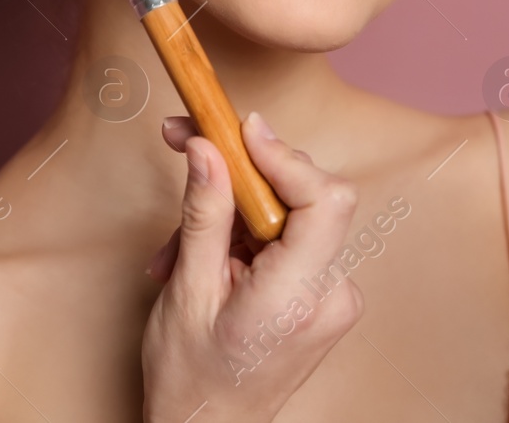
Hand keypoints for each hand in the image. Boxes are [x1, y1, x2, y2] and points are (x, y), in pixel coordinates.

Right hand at [140, 111, 362, 422]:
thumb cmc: (194, 379)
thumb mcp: (187, 291)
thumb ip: (204, 214)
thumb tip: (207, 147)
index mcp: (299, 298)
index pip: (324, 200)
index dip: (284, 156)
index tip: (239, 129)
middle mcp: (330, 294)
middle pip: (307, 197)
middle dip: (243, 175)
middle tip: (186, 145)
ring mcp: (332, 296)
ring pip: (289, 214)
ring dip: (232, 214)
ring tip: (176, 249)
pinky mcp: (322, 295)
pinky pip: (289, 238)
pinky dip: (245, 237)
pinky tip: (203, 258)